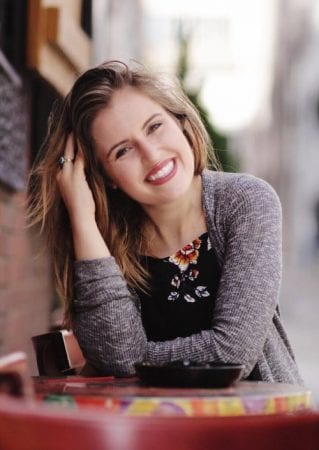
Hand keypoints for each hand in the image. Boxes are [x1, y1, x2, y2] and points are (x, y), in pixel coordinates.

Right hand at [56, 135, 109, 259]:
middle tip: (71, 130)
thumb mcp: (79, 192)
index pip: (62, 159)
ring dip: (74, 141)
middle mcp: (60, 175)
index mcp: (59, 179)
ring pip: (70, 153)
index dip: (66, 149)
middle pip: (63, 153)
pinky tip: (85, 141)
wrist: (80, 217)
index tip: (70, 140)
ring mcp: (67, 175)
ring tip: (76, 130)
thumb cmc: (83, 208)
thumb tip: (87, 177)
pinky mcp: (75, 175)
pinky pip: (79, 158)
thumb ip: (81, 182)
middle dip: (68, 141)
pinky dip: (82, 149)